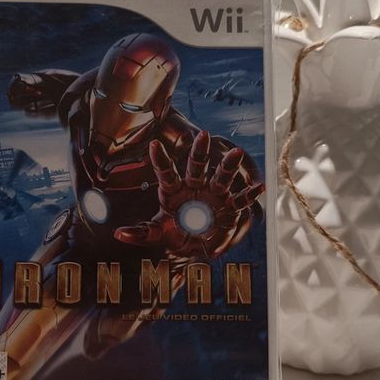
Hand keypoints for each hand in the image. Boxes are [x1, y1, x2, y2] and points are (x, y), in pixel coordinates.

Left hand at [114, 131, 263, 258]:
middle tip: (203, 134)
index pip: (166, 172)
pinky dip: (250, 194)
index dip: (161, 159)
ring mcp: (213, 195)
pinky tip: (260, 187)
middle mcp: (194, 187)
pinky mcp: (229, 208)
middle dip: (200, 151)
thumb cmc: (173, 235)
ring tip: (237, 151)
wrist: (196, 245)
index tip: (154, 144)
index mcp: (173, 191)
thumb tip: (118, 234)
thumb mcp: (156, 235)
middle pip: (196, 166)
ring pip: (221, 176)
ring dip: (228, 165)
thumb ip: (140, 233)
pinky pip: (240, 200)